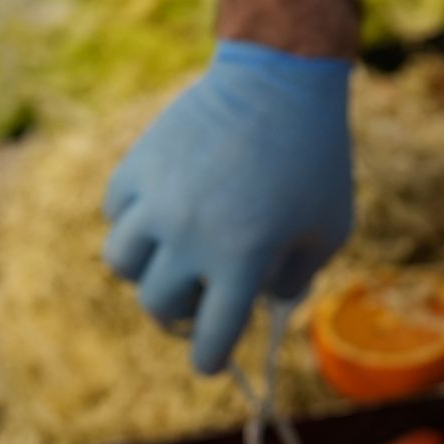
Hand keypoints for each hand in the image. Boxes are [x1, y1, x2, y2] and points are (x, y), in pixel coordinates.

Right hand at [103, 41, 353, 373]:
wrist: (278, 81)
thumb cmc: (315, 159)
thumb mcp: (328, 229)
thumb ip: (297, 277)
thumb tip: (263, 303)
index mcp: (241, 259)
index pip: (212, 334)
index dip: (210, 358)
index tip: (209, 362)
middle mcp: (191, 235)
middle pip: (159, 305)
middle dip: (179, 312)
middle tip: (197, 300)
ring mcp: (158, 199)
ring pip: (122, 263)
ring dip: (145, 270)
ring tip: (168, 257)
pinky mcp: (138, 164)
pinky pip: (114, 212)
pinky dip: (132, 221)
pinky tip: (159, 211)